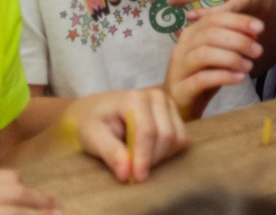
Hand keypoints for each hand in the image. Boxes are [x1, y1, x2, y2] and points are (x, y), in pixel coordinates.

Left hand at [64, 86, 186, 182]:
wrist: (100, 110)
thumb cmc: (94, 123)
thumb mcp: (93, 138)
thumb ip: (111, 153)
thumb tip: (126, 174)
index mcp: (134, 99)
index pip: (147, 131)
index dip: (143, 157)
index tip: (136, 178)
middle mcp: (156, 97)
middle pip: (166, 135)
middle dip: (152, 159)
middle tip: (134, 173)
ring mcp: (168, 104)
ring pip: (177, 138)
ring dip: (161, 157)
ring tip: (139, 162)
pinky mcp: (175, 114)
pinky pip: (182, 139)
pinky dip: (169, 152)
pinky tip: (150, 154)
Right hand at [163, 10, 264, 120]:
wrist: (181, 107)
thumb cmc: (203, 78)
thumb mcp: (219, 58)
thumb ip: (233, 43)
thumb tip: (255, 32)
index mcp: (190, 35)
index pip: (214, 19)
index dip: (238, 21)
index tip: (260, 28)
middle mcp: (180, 49)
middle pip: (210, 34)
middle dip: (239, 40)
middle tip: (258, 51)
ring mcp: (178, 69)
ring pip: (204, 54)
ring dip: (232, 58)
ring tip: (249, 66)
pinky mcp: (180, 90)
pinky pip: (202, 79)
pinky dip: (224, 76)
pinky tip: (239, 79)